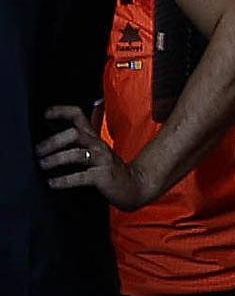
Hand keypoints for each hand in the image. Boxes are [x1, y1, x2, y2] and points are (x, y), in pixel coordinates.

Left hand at [38, 106, 154, 209]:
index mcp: (93, 137)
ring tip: (43, 165)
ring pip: (76, 154)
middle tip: (38, 151)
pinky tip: (52, 183)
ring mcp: (101, 159)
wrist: (134, 183)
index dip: (62, 112)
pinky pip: (80, 177)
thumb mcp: (95, 151)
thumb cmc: (108, 168)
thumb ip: (78, 143)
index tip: (46, 114)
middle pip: (74, 133)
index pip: (78, 116)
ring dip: (56, 159)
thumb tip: (51, 142)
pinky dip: (64, 180)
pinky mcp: (102, 175)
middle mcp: (97, 145)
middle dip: (53, 141)